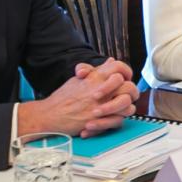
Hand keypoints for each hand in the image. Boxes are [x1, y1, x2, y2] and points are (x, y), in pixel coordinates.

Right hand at [18, 58, 138, 137]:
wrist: (49, 115)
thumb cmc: (62, 98)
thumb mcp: (79, 79)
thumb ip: (97, 71)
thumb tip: (111, 61)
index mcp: (95, 77)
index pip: (118, 67)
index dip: (126, 71)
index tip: (125, 78)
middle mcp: (100, 89)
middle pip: (129, 87)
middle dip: (131, 92)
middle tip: (126, 96)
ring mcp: (101, 105)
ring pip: (127, 105)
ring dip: (126, 108)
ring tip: (119, 109)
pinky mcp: (99, 120)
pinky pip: (119, 120)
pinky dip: (117, 120)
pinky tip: (111, 119)